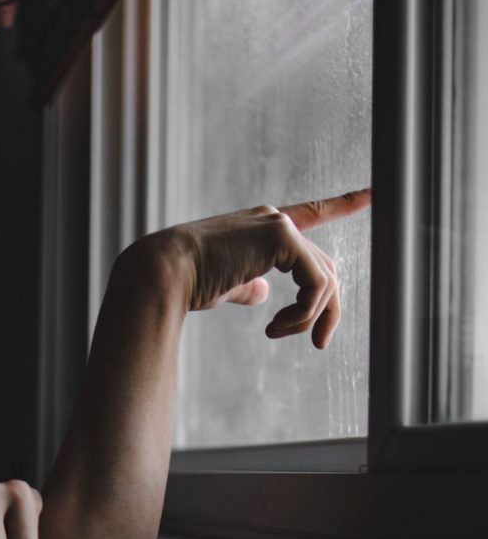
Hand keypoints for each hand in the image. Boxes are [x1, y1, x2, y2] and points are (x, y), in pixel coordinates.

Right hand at [138, 188, 370, 348]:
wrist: (163, 273)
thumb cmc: (184, 283)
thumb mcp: (223, 285)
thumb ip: (248, 285)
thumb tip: (264, 294)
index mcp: (259, 227)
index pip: (312, 213)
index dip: (342, 206)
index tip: (374, 194)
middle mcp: (273, 219)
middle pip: (325, 268)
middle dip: (326, 310)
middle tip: (317, 344)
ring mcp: (279, 224)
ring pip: (325, 280)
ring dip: (308, 317)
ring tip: (277, 335)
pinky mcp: (282, 236)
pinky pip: (316, 284)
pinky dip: (304, 312)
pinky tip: (276, 327)